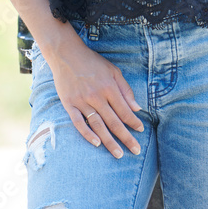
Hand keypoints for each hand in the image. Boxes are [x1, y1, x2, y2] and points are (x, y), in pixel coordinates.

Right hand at [43, 31, 144, 157]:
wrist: (66, 54)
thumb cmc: (93, 63)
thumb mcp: (113, 71)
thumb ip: (125, 90)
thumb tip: (137, 108)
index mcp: (109, 87)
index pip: (125, 110)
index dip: (134, 122)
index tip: (141, 131)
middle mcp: (97, 96)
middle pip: (114, 122)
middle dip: (126, 138)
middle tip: (135, 150)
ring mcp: (82, 101)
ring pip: (98, 125)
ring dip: (109, 141)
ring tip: (118, 154)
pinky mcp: (69, 104)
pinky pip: (78, 122)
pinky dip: (87, 134)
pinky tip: (96, 143)